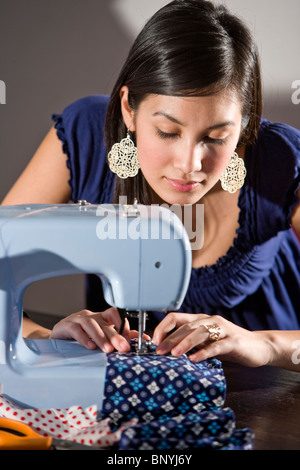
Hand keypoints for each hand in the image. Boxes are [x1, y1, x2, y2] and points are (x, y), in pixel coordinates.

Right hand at [50, 307, 141, 352]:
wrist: (57, 339)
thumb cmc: (80, 337)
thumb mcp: (101, 336)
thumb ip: (121, 336)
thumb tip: (143, 338)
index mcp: (100, 317)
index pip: (114, 314)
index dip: (123, 325)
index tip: (129, 340)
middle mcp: (90, 316)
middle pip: (104, 323)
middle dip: (115, 336)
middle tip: (123, 347)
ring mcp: (77, 319)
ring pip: (91, 324)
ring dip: (100, 337)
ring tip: (107, 349)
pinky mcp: (65, 325)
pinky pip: (75, 329)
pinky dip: (83, 338)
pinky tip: (89, 346)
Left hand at [152, 312, 273, 366]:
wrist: (259, 346)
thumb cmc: (230, 345)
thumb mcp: (207, 342)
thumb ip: (190, 343)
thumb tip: (166, 350)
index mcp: (201, 319)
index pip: (176, 317)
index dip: (163, 327)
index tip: (154, 341)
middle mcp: (210, 321)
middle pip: (186, 326)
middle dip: (170, 339)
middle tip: (159, 351)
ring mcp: (223, 329)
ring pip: (200, 332)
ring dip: (185, 343)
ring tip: (174, 354)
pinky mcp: (234, 341)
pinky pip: (217, 345)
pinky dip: (204, 352)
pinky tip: (194, 359)